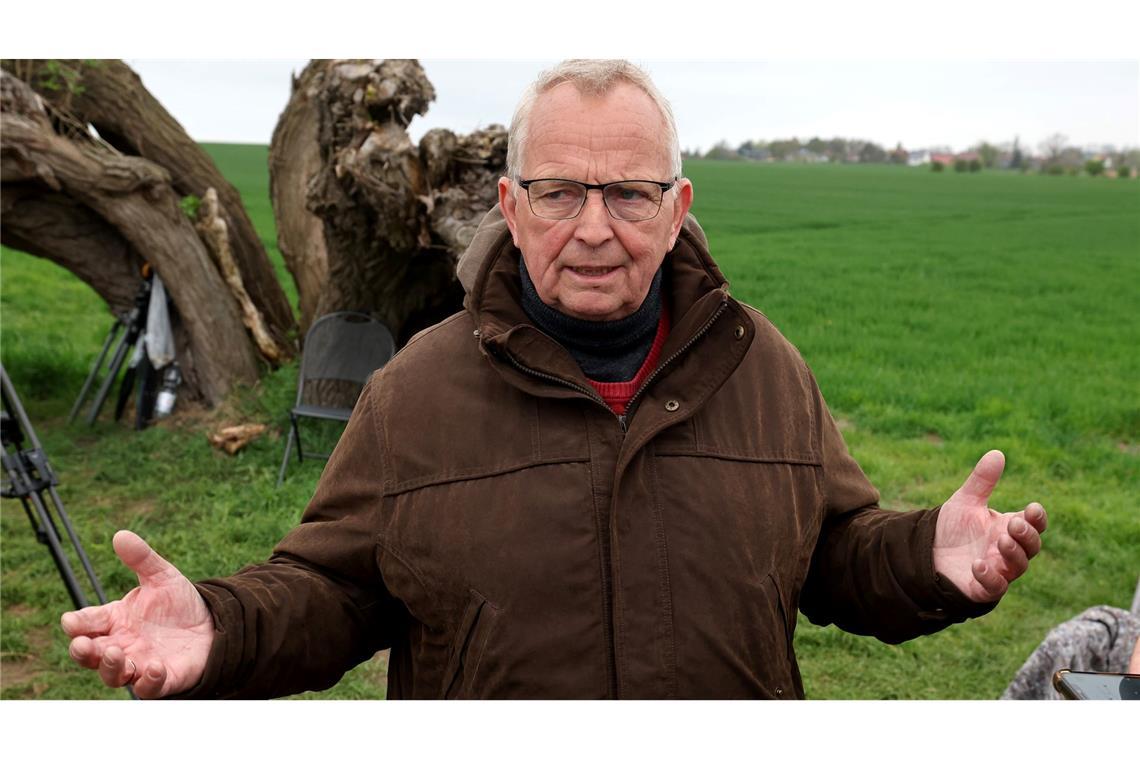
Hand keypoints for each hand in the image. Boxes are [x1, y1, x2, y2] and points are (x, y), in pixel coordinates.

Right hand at [60, 530, 214, 697]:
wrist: (213, 623)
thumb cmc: (179, 604)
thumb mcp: (162, 576)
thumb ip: (141, 558)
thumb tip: (121, 534)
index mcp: (115, 620)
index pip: (86, 624)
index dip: (76, 624)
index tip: (71, 621)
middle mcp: (122, 645)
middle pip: (91, 655)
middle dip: (82, 651)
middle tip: (82, 644)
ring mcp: (140, 664)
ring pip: (114, 675)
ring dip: (110, 667)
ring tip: (116, 653)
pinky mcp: (163, 678)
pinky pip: (149, 688)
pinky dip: (149, 681)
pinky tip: (155, 667)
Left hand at [933, 450, 1046, 602]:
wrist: (925, 551)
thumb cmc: (952, 528)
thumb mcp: (966, 501)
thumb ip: (982, 480)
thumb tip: (997, 453)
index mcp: (1008, 527)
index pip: (1034, 524)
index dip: (1037, 518)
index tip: (1032, 508)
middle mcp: (1007, 550)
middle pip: (1031, 546)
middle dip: (1027, 535)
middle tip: (1014, 524)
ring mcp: (998, 569)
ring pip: (1018, 566)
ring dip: (1014, 554)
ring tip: (1001, 539)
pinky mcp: (982, 588)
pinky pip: (994, 587)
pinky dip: (990, 577)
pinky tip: (978, 564)